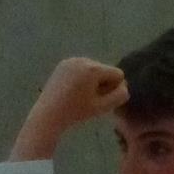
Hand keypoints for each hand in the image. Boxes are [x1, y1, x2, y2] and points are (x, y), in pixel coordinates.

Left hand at [11, 57, 128, 159]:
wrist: (48, 114)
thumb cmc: (76, 113)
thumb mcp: (102, 108)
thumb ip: (118, 96)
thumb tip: (125, 87)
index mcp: (94, 69)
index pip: (118, 74)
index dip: (114, 88)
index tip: (101, 100)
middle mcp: (84, 59)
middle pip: (105, 70)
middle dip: (102, 83)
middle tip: (90, 99)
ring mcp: (72, 60)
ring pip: (93, 69)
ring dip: (92, 80)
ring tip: (81, 95)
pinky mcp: (63, 63)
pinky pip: (80, 68)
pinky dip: (81, 77)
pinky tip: (73, 90)